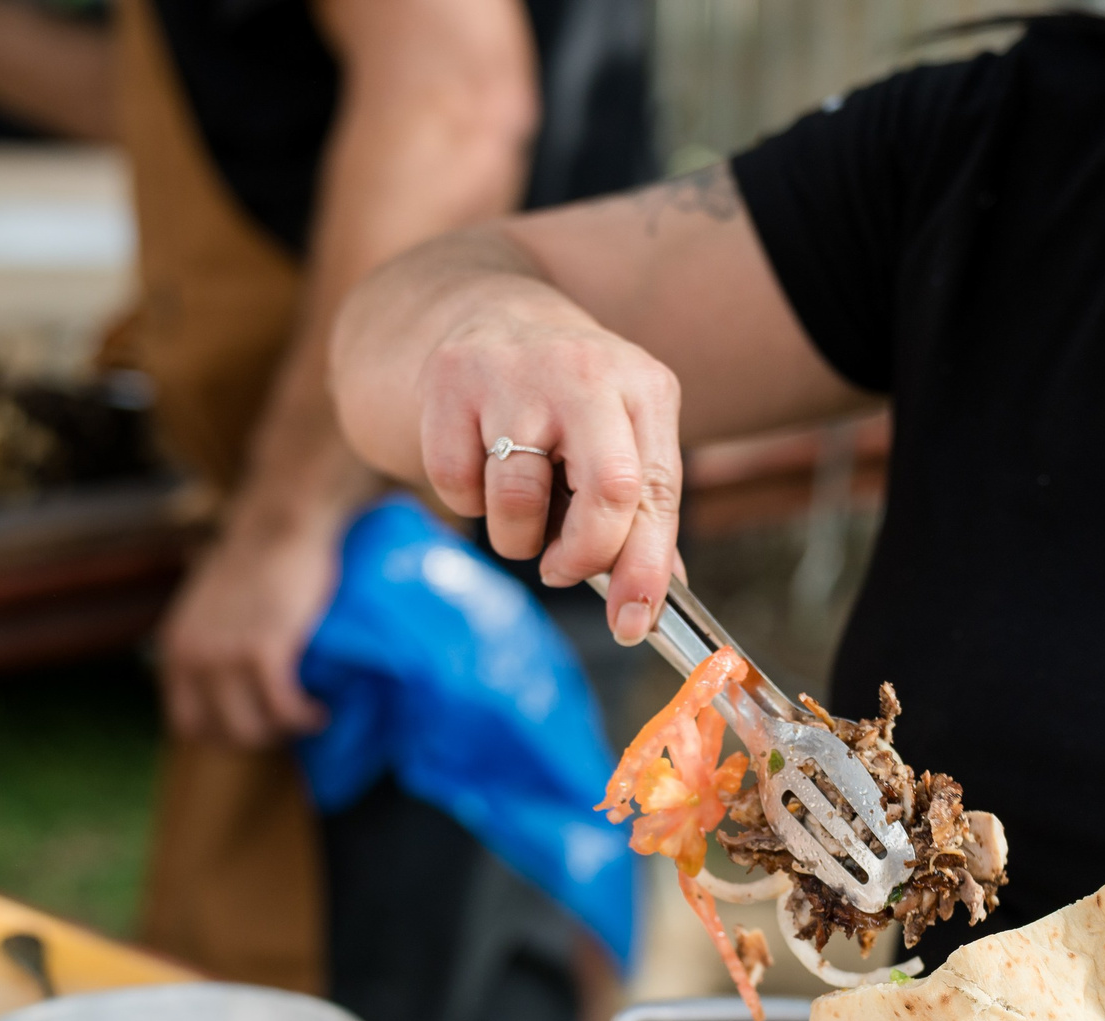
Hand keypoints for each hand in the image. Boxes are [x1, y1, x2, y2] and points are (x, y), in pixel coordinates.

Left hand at [161, 508, 337, 747]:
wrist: (279, 524)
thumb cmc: (254, 561)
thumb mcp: (208, 607)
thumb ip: (206, 643)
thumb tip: (224, 683)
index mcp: (175, 648)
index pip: (186, 726)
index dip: (223, 734)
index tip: (255, 724)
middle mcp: (193, 656)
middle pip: (222, 735)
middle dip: (259, 737)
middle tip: (287, 724)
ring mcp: (225, 655)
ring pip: (253, 729)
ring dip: (284, 731)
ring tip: (307, 717)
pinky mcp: (264, 650)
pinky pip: (284, 709)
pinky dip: (304, 716)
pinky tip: (319, 709)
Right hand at [412, 302, 684, 646]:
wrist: (489, 314)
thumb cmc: (570, 401)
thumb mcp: (622, 437)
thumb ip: (641, 514)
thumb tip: (651, 601)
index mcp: (644, 388)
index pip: (654, 491)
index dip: (644, 569)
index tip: (631, 623)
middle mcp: (586, 372)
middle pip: (607, 491)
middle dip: (583, 556)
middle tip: (562, 570)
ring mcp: (514, 373)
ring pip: (517, 501)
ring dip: (516, 536)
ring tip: (521, 506)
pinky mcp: (450, 381)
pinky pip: (455, 486)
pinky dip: (466, 502)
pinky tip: (480, 468)